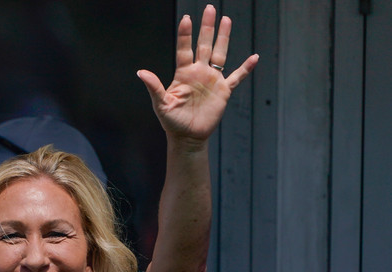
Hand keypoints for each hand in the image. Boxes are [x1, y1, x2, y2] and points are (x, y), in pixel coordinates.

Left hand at [137, 4, 257, 142]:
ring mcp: (212, 80)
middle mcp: (199, 72)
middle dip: (207, 27)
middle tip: (210, 9)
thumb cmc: (172, 121)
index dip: (185, 34)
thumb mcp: (161, 104)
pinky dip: (246, 68)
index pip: (184, 49)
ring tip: (226, 20)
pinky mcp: (224, 91)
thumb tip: (140, 72)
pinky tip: (254, 58)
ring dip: (223, 38)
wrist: (188, 137)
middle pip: (204, 45)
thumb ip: (153, 86)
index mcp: (183, 73)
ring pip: (220, 53)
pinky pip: (237, 77)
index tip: (186, 18)